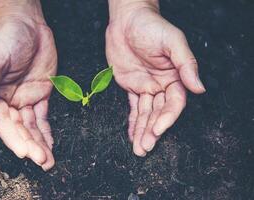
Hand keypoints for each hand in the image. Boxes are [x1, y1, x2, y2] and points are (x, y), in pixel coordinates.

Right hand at [0, 2, 56, 170]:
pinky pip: (44, 116)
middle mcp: (8, 100)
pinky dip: (47, 131)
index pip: (2, 123)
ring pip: (32, 126)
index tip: (24, 153)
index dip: (13, 139)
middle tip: (42, 161)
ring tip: (48, 160)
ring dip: (40, 143)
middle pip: (19, 128)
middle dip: (30, 145)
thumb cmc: (7, 38)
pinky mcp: (41, 94)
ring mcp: (25, 99)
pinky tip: (50, 144)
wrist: (29, 25)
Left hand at [106, 0, 204, 155]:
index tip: (158, 129)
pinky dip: (132, 122)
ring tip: (139, 149)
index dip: (167, 117)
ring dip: (143, 131)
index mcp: (174, 76)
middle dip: (153, 130)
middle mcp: (162, 85)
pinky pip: (133, 108)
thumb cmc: (150, 26)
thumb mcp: (172, 41)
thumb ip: (186, 64)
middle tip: (145, 147)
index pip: (174, 102)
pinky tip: (133, 135)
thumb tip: (199, 88)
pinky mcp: (131, 87)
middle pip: (159, 112)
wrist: (126, 21)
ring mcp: (146, 87)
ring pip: (146, 114)